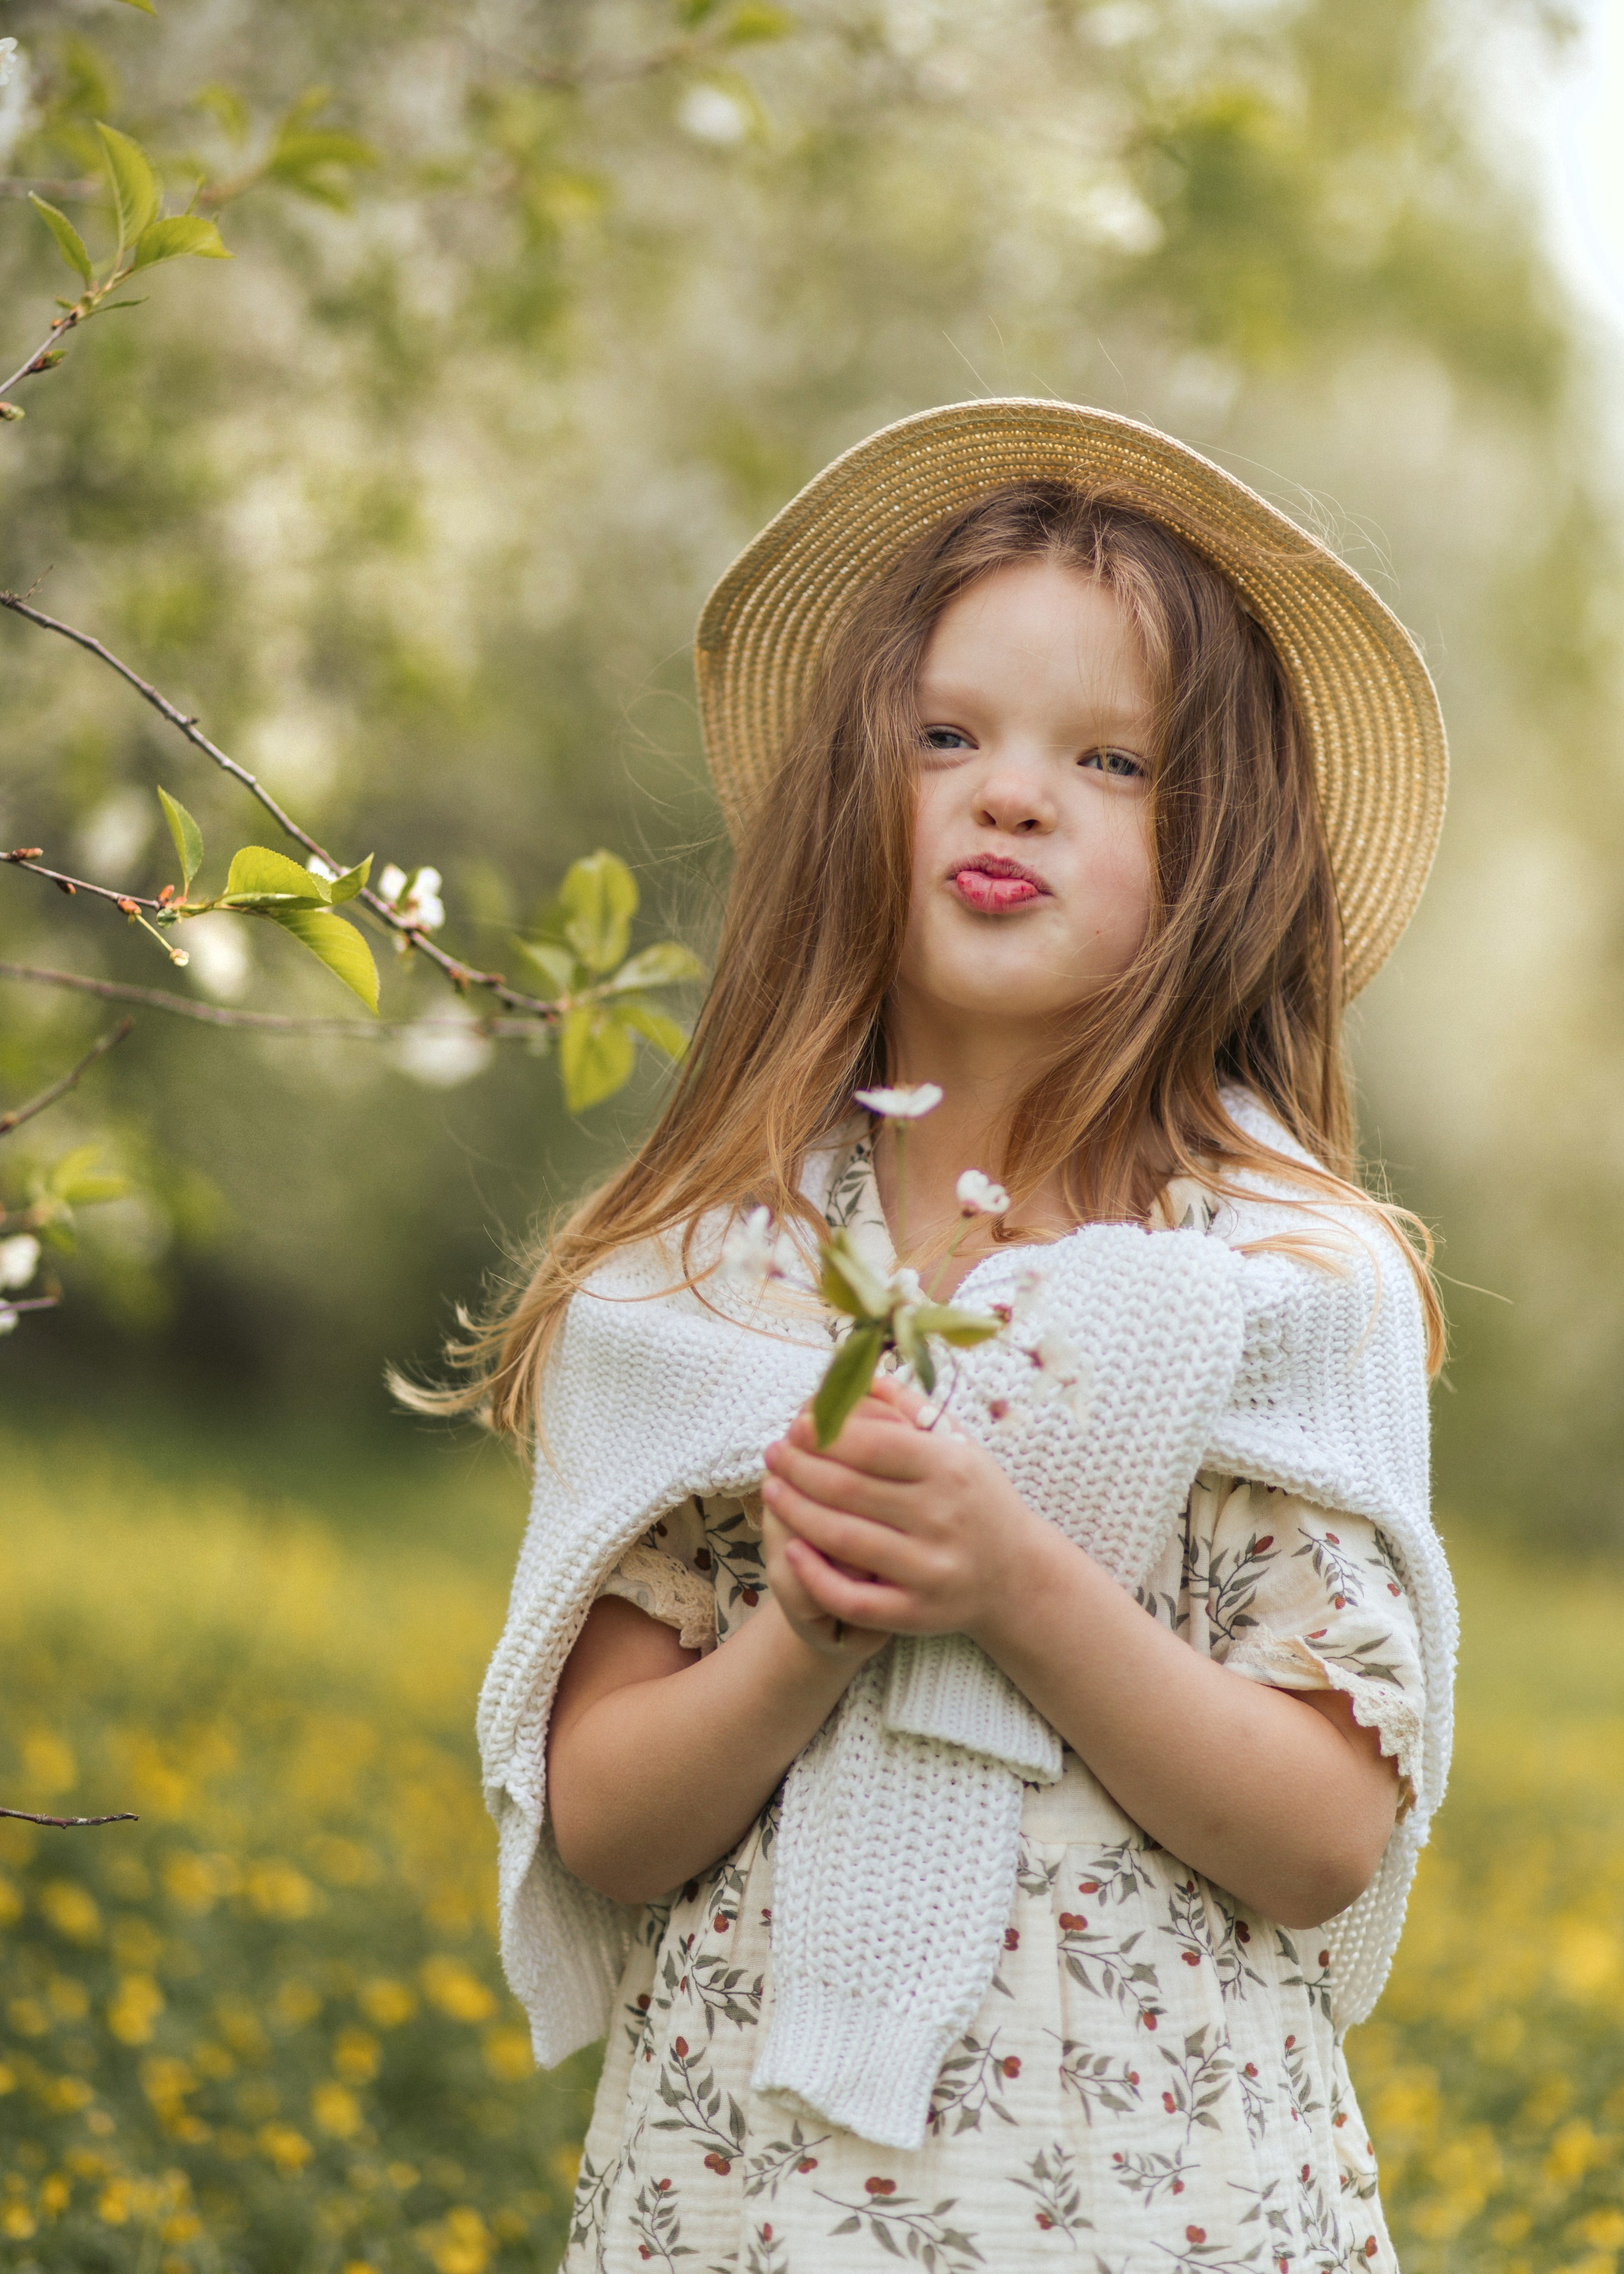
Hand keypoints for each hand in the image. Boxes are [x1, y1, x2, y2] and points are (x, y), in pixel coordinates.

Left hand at [760, 1374, 1044, 1643]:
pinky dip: (816, 1575)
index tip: (796, 1423)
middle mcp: (943, 1518)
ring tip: (771, 1490)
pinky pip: (853, 1599)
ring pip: (844, 1539)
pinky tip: (791, 1549)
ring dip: (796, 1512)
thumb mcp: (961, 1447)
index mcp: (952, 1469)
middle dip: (799, 1468)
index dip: (827, 1433)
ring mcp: (930, 1569)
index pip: (875, 1445)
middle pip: (850, 1489)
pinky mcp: (917, 1613)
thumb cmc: (978, 1500)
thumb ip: (914, 1410)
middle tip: (772, 1453)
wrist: (1017, 1576)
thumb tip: (865, 1375)